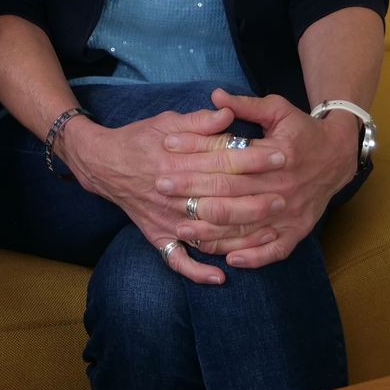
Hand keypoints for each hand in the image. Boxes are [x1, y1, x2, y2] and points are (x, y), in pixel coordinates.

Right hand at [54, 102, 290, 285]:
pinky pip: (178, 261)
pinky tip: (221, 276)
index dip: (255, 159)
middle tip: (285, 197)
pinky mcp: (158, 236)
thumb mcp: (167, 121)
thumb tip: (228, 113)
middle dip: (256, 199)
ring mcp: (166, 220)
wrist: (103, 163)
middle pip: (221, 199)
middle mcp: (173, 194)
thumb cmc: (140, 139)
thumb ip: (199, 121)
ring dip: (238, 233)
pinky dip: (198, 271)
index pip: (224, 160)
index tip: (282, 156)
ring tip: (268, 231)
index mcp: (177, 161)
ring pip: (207, 232)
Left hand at [155, 89, 357, 268]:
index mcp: (275, 156)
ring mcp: (290, 214)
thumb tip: (215, 95)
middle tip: (161, 192)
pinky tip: (230, 259)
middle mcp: (282, 188)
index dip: (194, 159)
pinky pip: (273, 251)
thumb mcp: (278, 109)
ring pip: (246, 228)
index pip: (227, 160)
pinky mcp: (298, 231)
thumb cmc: (303, 130)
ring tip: (183, 230)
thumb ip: (246, 105)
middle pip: (230, 196)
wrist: (339, 155)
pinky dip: (253, 257)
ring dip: (214, 232)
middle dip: (193, 195)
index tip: (166, 156)